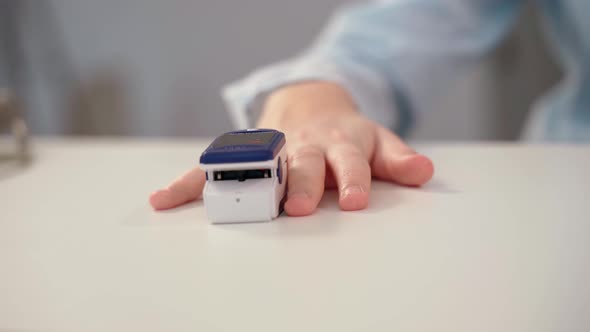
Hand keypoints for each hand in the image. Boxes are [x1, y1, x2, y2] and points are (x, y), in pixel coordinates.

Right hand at [149, 82, 433, 214]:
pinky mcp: (245, 154)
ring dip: (233, 180)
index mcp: (339, 143)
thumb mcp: (379, 142)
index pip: (349, 162)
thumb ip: (398, 160)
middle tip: (298, 206)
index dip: (351, 181)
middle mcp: (303, 144)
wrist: (314, 106)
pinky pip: (214, 168)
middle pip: (300, 162)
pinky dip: (190, 182)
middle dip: (298, 183)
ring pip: (251, 162)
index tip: (352, 202)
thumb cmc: (348, 136)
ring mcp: (272, 148)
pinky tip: (163, 200)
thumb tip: (425, 172)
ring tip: (213, 199)